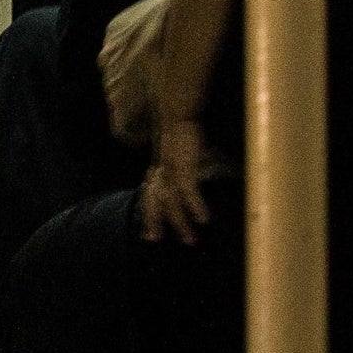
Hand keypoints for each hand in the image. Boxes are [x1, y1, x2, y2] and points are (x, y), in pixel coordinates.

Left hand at [138, 121, 213, 245]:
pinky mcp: (185, 167)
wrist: (178, 112)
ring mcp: (172, 172)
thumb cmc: (181, 130)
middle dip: (155, 222)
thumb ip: (179, 163)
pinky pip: (189, 192)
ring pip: (172, 203)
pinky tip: (204, 220)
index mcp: (160, 168)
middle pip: (155, 203)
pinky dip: (195, 207)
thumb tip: (187, 171)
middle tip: (155, 240)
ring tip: (190, 240)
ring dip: (180, 223)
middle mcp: (162, 173)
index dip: (149, 212)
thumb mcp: (177, 150)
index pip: (150, 194)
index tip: (147, 231)